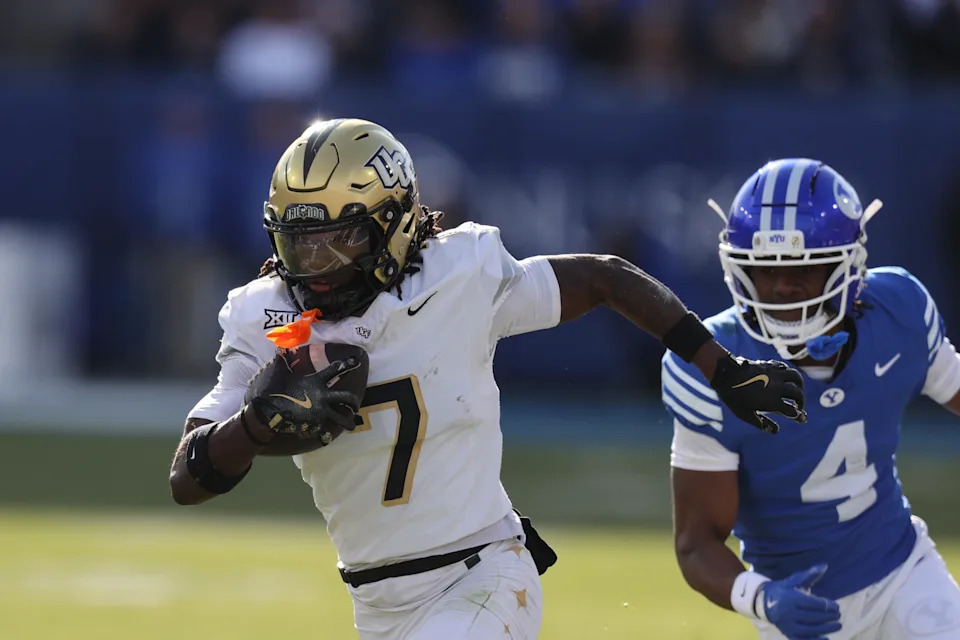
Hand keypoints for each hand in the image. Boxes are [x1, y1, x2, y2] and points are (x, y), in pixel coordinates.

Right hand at [244, 352, 362, 440]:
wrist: (268, 410)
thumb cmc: (275, 389)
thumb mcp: (280, 372)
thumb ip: (283, 361)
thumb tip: (280, 348)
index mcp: (316, 381)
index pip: (335, 369)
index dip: (347, 364)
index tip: (356, 361)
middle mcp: (323, 397)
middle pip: (347, 399)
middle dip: (354, 402)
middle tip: (356, 406)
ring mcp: (320, 412)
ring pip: (342, 419)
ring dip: (348, 422)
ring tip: (351, 425)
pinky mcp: (315, 425)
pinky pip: (325, 430)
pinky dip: (326, 433)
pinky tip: (327, 435)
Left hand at [710, 355, 806, 433]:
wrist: (725, 375)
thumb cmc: (733, 397)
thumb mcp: (745, 415)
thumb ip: (761, 423)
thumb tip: (776, 431)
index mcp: (773, 402)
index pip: (793, 411)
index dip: (799, 416)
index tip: (801, 418)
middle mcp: (778, 388)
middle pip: (798, 394)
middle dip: (801, 401)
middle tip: (798, 406)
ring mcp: (775, 375)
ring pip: (796, 377)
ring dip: (799, 384)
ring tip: (797, 389)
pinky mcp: (769, 365)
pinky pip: (784, 367)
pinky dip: (788, 373)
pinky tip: (784, 377)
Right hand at [758, 565, 840, 639]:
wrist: (765, 602)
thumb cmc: (785, 590)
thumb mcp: (796, 581)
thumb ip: (811, 575)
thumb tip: (825, 566)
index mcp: (790, 598)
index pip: (814, 604)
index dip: (828, 606)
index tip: (836, 606)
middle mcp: (788, 613)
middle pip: (814, 617)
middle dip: (829, 617)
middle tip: (839, 615)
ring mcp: (787, 625)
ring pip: (811, 630)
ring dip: (826, 629)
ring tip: (838, 625)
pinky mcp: (788, 634)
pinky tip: (827, 638)